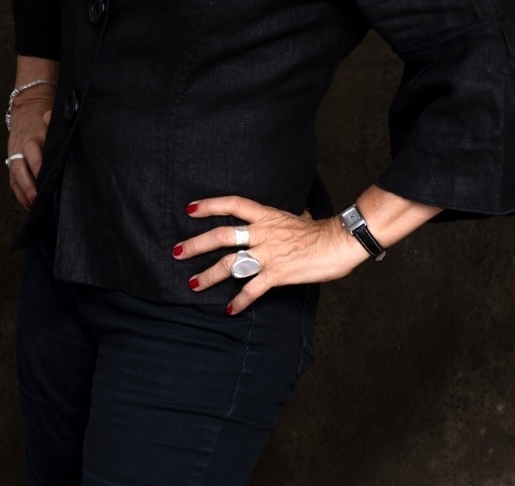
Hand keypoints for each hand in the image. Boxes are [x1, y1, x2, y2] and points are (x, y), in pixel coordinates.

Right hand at [7, 102, 51, 209]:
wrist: (27, 109)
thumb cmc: (44, 117)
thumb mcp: (52, 118)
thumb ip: (56, 123)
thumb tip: (65, 121)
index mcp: (33, 136)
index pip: (33, 152)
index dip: (37, 165)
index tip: (46, 178)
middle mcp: (21, 147)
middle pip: (20, 168)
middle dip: (28, 185)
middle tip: (36, 198)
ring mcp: (15, 155)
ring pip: (15, 176)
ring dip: (22, 192)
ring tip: (32, 206)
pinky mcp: (12, 162)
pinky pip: (13, 180)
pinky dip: (19, 193)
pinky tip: (28, 204)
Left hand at [172, 195, 368, 314]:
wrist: (338, 242)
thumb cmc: (322, 231)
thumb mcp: (300, 216)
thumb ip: (290, 217)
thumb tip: (299, 212)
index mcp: (267, 215)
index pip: (234, 204)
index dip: (210, 205)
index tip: (190, 208)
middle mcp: (263, 233)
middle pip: (222, 235)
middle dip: (196, 244)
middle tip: (176, 251)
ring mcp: (268, 253)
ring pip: (230, 263)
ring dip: (208, 275)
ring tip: (192, 283)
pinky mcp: (277, 273)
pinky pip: (253, 289)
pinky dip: (241, 300)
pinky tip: (230, 309)